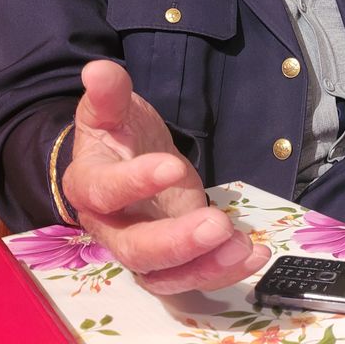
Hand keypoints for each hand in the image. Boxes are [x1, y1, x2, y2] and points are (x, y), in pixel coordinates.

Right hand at [62, 60, 270, 293]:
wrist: (125, 160)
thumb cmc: (118, 134)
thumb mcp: (113, 109)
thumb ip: (109, 93)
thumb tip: (97, 69)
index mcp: (89, 185)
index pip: (103, 191)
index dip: (134, 183)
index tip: (173, 165)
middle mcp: (110, 227)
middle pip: (135, 249)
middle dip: (177, 242)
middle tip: (217, 224)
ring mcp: (142, 247)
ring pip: (165, 275)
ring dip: (206, 266)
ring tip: (244, 247)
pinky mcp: (172, 258)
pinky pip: (191, 275)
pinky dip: (223, 271)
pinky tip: (255, 254)